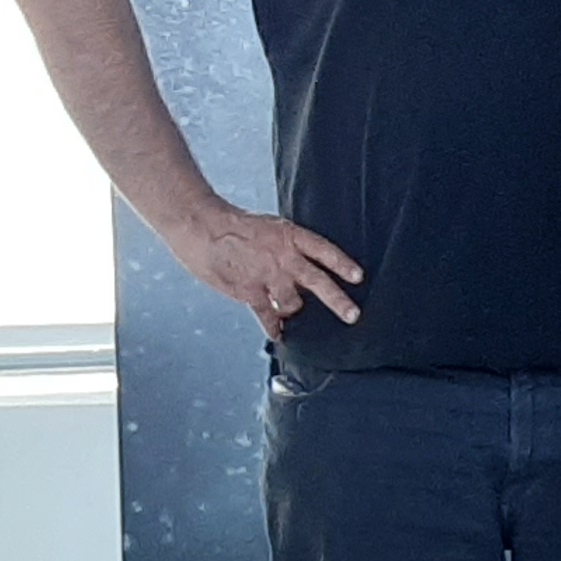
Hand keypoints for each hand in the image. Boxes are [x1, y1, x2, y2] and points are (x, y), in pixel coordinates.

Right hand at [179, 205, 361, 332]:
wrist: (202, 226)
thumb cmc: (234, 225)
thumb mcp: (269, 227)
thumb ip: (287, 246)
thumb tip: (301, 263)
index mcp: (290, 236)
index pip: (324, 250)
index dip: (342, 264)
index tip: (358, 277)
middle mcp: (283, 257)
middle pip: (317, 282)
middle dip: (337, 300)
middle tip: (353, 315)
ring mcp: (267, 276)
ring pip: (292, 303)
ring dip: (293, 310)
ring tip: (293, 314)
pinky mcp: (249, 292)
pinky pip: (267, 315)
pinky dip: (274, 327)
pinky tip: (279, 335)